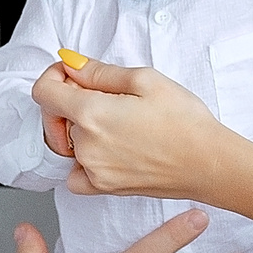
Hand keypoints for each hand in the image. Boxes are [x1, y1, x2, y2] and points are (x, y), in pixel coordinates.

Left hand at [32, 60, 226, 201]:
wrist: (209, 163)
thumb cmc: (185, 121)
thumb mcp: (145, 79)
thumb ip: (98, 72)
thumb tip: (69, 64)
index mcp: (91, 114)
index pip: (43, 91)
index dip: (55, 76)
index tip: (73, 75)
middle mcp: (86, 146)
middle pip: (56, 116)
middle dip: (72, 101)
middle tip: (109, 97)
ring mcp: (93, 170)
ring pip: (68, 142)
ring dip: (82, 129)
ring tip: (120, 123)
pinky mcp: (104, 188)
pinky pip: (75, 173)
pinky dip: (83, 160)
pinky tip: (108, 150)